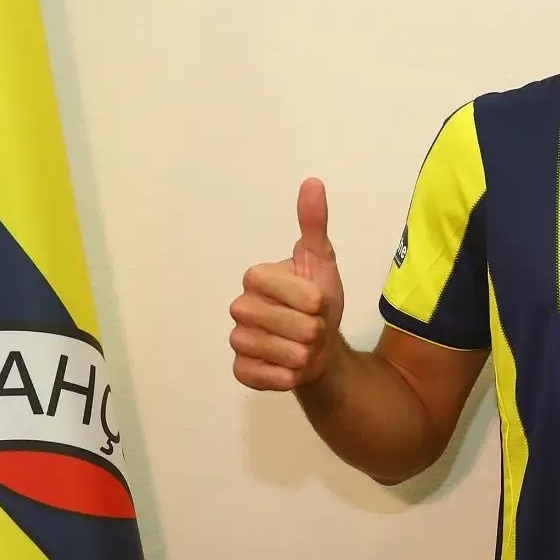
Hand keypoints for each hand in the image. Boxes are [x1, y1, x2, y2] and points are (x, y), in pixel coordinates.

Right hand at [230, 177, 347, 391]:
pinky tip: (290, 367)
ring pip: (281, 352)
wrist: (320, 348)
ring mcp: (237, 340)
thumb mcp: (322, 262)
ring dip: (304, 354)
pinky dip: (286, 376)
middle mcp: (240, 306)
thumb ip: (314, 225)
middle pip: (290, 324)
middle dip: (313, 329)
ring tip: (304, 347)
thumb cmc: (318, 303)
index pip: (291, 290)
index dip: (313, 299)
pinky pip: (266, 376)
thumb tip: (313, 183)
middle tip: (313, 328)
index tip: (317, 301)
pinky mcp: (241, 370)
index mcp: (256, 277)